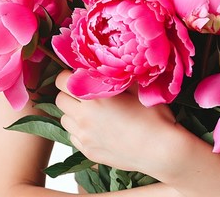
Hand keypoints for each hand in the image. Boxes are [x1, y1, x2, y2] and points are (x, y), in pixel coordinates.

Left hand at [55, 70, 178, 175]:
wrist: (160, 150)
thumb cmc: (153, 117)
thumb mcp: (138, 89)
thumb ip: (118, 76)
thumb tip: (110, 67)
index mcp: (94, 97)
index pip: (63, 81)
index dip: (70, 74)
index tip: (82, 74)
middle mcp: (84, 117)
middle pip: (59, 99)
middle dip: (69, 92)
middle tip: (86, 90)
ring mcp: (84, 137)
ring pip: (64, 119)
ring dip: (73, 111)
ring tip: (92, 109)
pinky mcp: (88, 152)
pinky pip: (73, 136)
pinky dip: (79, 128)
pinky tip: (97, 126)